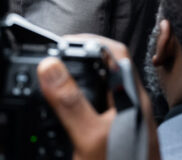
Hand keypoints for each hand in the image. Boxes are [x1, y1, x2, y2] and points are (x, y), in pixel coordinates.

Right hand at [36, 34, 159, 159]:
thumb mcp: (89, 138)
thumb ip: (70, 102)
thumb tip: (50, 66)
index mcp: (131, 97)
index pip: (114, 53)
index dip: (88, 41)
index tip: (60, 43)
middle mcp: (131, 107)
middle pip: (106, 70)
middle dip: (79, 60)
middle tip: (51, 60)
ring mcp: (124, 125)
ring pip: (101, 92)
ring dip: (78, 83)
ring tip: (52, 83)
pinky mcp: (116, 140)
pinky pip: (96, 114)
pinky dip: (77, 108)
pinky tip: (62, 118)